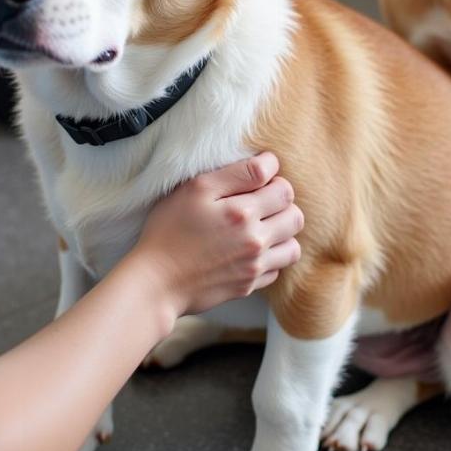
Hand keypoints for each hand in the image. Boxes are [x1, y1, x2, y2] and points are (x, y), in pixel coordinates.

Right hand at [133, 153, 302, 318]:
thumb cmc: (169, 229)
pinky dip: (270, 258)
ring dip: (282, 232)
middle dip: (282, 204)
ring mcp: (254, 266)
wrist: (155, 282)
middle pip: (295, 216)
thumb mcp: (196, 188)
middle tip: (258, 201)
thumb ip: (237, 173)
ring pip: (293, 245)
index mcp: (244, 212)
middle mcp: (256, 240)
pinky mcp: (248, 286)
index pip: (284, 188)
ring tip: (260, 226)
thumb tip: (270, 164)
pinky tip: (249, 250)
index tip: (256, 177)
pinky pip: (277, 269)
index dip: (272, 177)